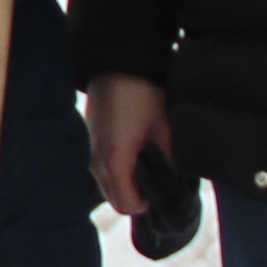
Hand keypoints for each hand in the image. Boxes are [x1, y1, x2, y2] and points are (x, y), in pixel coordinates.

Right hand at [87, 73, 173, 220]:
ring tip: (148, 162)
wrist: (118, 61)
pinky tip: (135, 150)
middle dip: (135, 195)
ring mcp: (92, 149)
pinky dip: (119, 168)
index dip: (147, 204)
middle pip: (114, 198)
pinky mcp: (92, 138)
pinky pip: (104, 166)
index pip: (127, 205)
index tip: (164, 191)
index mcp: (115, 161)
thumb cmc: (144, 93)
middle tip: (158, 179)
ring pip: (108, 182)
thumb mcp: (164, 129)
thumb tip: (173, 181)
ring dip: (126, 181)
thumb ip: (168, 160)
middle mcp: (98, 160)